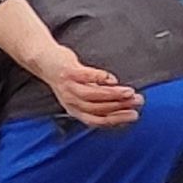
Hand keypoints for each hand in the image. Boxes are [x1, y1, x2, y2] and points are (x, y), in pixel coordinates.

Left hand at [23, 42, 140, 125]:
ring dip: (113, 95)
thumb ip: (98, 99)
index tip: (134, 115)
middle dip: (120, 106)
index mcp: (75, 110)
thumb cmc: (67, 78)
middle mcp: (71, 102)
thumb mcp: (80, 93)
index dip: (117, 119)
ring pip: (93, 95)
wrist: (45, 61)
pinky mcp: (68, 72)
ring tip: (129, 92)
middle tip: (137, 101)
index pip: (98, 120)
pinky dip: (99, 78)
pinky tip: (111, 79)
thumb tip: (123, 103)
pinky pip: (85, 77)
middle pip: (98, 108)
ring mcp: (69, 87)